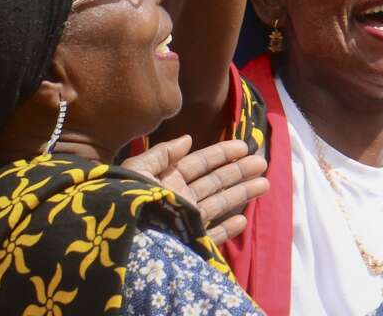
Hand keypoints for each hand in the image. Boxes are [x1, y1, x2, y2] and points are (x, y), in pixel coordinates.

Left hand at [120, 135, 268, 244]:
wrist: (118, 241)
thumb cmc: (126, 202)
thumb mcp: (137, 170)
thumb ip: (162, 154)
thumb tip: (188, 139)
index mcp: (167, 180)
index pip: (199, 163)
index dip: (221, 153)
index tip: (243, 145)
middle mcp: (179, 199)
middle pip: (214, 182)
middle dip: (238, 171)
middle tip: (262, 162)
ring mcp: (184, 222)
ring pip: (219, 204)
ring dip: (241, 193)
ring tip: (264, 185)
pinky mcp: (187, 243)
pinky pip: (210, 235)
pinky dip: (227, 229)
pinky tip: (242, 219)